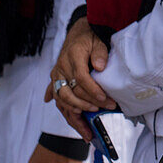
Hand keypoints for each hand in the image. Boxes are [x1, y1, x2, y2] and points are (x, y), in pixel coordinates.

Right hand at [45, 18, 115, 139]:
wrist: (78, 32)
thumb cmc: (89, 37)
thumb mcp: (97, 40)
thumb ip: (100, 53)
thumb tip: (99, 67)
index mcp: (72, 57)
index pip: (81, 78)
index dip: (92, 90)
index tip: (105, 99)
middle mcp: (61, 68)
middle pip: (70, 93)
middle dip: (87, 104)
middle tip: (104, 109)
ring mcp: (57, 76)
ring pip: (62, 100)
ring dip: (75, 116)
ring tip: (87, 130)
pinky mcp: (57, 82)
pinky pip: (59, 100)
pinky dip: (66, 112)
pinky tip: (75, 122)